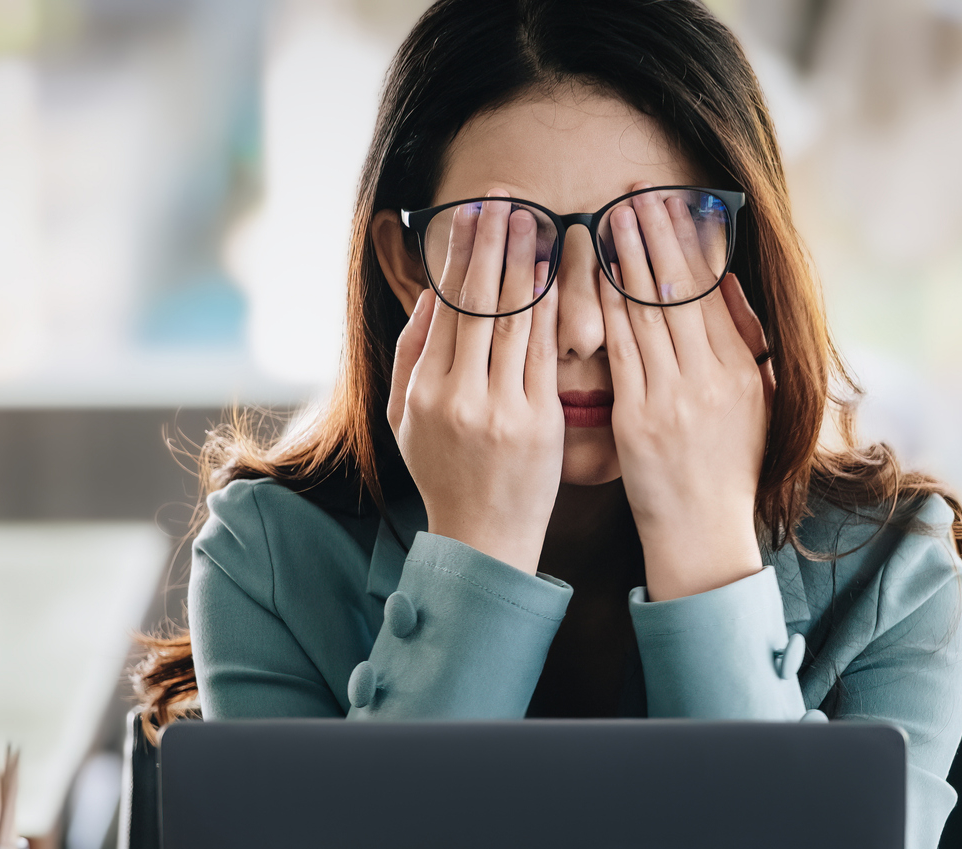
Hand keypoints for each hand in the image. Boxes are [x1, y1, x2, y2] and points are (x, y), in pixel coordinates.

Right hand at [386, 190, 563, 575]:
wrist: (483, 539)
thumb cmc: (445, 475)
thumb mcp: (405, 419)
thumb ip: (411, 355)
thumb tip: (429, 296)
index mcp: (423, 390)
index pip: (446, 306)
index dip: (461, 254)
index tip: (473, 212)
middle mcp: (458, 395)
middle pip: (478, 302)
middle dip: (493, 242)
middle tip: (505, 195)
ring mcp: (500, 409)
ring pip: (514, 320)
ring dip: (525, 263)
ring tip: (534, 218)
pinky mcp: (539, 423)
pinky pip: (545, 354)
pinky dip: (550, 310)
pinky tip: (557, 275)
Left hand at [598, 185, 772, 600]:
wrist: (705, 535)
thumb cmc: (726, 471)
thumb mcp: (756, 403)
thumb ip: (745, 343)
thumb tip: (730, 285)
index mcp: (741, 370)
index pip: (712, 290)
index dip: (690, 242)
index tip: (673, 202)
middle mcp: (711, 377)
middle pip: (681, 290)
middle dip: (657, 234)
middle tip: (637, 189)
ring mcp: (675, 397)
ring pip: (649, 311)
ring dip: (629, 258)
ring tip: (613, 215)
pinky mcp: (640, 418)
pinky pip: (621, 350)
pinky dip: (608, 308)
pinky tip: (594, 276)